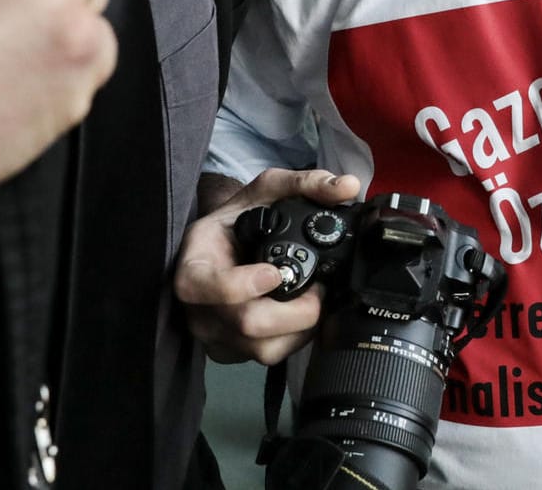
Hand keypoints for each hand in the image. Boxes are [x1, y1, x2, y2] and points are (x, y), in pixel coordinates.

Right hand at [175, 168, 361, 364]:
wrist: (229, 244)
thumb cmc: (242, 218)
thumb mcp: (267, 190)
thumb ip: (306, 184)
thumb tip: (347, 187)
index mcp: (194, 264)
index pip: (204, 287)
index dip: (242, 285)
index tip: (275, 272)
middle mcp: (199, 307)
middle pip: (247, 323)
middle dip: (296, 310)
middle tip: (318, 288)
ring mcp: (215, 334)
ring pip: (263, 348)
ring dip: (300, 327)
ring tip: (313, 299)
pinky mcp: (233, 352)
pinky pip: (268, 357)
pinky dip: (295, 338)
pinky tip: (302, 315)